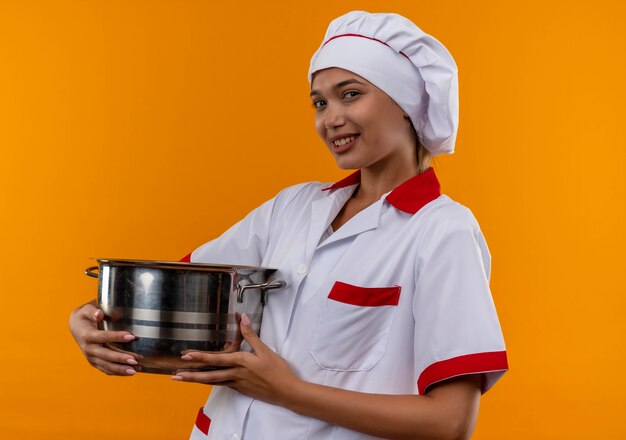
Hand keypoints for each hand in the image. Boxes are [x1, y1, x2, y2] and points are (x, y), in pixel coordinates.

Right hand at [69, 301, 139, 375]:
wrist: (77, 326)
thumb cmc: (85, 316)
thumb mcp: (87, 310)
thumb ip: (92, 311)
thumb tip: (99, 314)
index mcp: (87, 335)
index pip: (103, 337)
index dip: (117, 337)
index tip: (131, 336)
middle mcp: (88, 348)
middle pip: (105, 355)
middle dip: (120, 358)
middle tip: (135, 360)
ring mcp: (91, 357)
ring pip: (106, 365)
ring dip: (121, 369)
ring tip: (135, 370)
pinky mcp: (95, 362)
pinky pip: (106, 369)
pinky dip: (118, 372)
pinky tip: (130, 372)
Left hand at [172, 314, 299, 405]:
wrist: (286, 391)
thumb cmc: (277, 370)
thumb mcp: (265, 350)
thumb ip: (250, 334)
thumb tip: (242, 317)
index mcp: (241, 362)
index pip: (216, 360)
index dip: (200, 357)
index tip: (187, 356)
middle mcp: (236, 374)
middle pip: (210, 375)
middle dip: (192, 374)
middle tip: (176, 375)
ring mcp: (237, 384)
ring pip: (213, 382)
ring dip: (198, 380)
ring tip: (184, 380)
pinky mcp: (241, 389)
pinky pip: (222, 385)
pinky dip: (212, 383)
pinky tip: (206, 382)